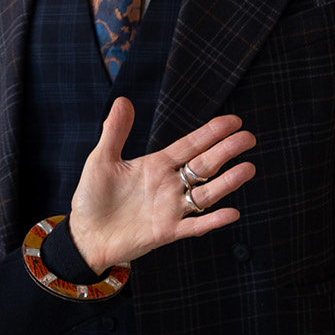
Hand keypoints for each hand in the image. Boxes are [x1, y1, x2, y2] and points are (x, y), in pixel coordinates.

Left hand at [66, 98, 254, 271]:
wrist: (86, 234)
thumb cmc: (93, 197)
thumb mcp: (101, 160)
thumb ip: (115, 132)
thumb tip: (122, 99)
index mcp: (156, 165)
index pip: (189, 146)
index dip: (210, 133)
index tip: (233, 121)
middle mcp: (169, 185)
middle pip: (204, 165)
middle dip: (225, 151)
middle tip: (248, 138)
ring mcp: (171, 209)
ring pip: (206, 194)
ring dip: (227, 183)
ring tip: (248, 168)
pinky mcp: (167, 231)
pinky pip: (194, 225)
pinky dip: (212, 220)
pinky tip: (231, 213)